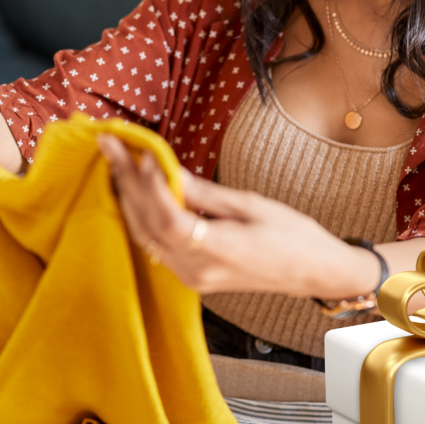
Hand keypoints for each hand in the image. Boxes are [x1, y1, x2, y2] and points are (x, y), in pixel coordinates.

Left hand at [96, 133, 381, 298]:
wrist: (314, 272)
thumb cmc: (293, 236)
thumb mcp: (252, 205)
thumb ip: (205, 193)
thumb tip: (169, 172)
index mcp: (218, 250)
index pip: (168, 218)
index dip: (149, 185)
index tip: (140, 152)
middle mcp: (198, 269)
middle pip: (147, 226)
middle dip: (126, 183)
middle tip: (111, 146)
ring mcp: (192, 277)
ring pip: (146, 236)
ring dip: (129, 198)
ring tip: (116, 162)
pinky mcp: (193, 276)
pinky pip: (156, 245)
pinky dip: (143, 216)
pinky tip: (136, 191)